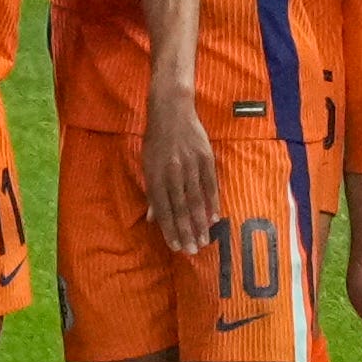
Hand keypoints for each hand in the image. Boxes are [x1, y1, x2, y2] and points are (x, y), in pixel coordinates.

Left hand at [140, 96, 218, 255]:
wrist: (172, 110)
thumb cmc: (156, 140)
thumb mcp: (147, 164)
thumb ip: (152, 192)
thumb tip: (152, 219)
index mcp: (155, 175)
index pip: (162, 208)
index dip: (169, 229)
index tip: (175, 246)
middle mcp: (172, 172)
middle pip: (180, 208)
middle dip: (186, 232)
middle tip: (192, 251)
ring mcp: (190, 165)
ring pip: (196, 200)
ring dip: (200, 223)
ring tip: (204, 241)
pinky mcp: (206, 158)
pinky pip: (210, 185)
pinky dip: (212, 203)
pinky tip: (214, 218)